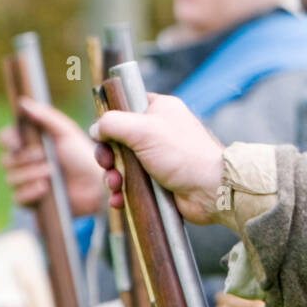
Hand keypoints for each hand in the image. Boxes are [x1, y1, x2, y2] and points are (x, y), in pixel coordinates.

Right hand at [0, 100, 105, 215]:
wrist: (95, 184)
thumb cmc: (82, 155)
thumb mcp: (66, 132)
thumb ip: (46, 117)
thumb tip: (23, 103)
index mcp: (30, 143)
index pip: (5, 138)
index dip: (9, 140)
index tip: (18, 141)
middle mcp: (23, 162)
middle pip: (5, 159)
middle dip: (26, 158)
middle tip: (45, 157)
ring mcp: (25, 182)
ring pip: (11, 178)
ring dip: (33, 174)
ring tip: (52, 172)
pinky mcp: (30, 201)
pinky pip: (18, 197)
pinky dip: (32, 191)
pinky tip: (46, 188)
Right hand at [90, 94, 224, 224]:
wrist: (210, 190)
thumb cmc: (182, 154)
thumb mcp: (143, 130)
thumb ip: (113, 124)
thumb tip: (96, 129)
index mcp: (160, 110)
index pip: (127, 106)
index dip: (112, 120)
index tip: (104, 134)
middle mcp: (159, 131)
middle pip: (119, 139)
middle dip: (107, 155)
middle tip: (107, 164)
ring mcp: (159, 157)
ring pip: (122, 164)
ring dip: (112, 177)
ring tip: (115, 186)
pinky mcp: (158, 180)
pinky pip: (131, 185)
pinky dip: (121, 192)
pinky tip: (118, 200)